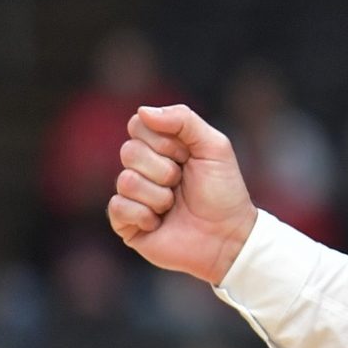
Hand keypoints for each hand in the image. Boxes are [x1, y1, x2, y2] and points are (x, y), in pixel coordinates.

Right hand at [107, 104, 258, 284]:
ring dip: (159, 196)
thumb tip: (142, 111)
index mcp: (160, 147)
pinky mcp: (126, 222)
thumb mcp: (214, 147)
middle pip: (129, 151)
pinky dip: (145, 215)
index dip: (165, 142)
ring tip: (175, 205)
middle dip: (164, 170)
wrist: (229, 236)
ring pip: (126, 181)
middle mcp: (142, 168)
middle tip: (182, 183)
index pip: (138, 125)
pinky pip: (118, 207)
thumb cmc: (224, 192)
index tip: (187, 156)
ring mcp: (133, 195)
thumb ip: (184, 120)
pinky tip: (160, 223)